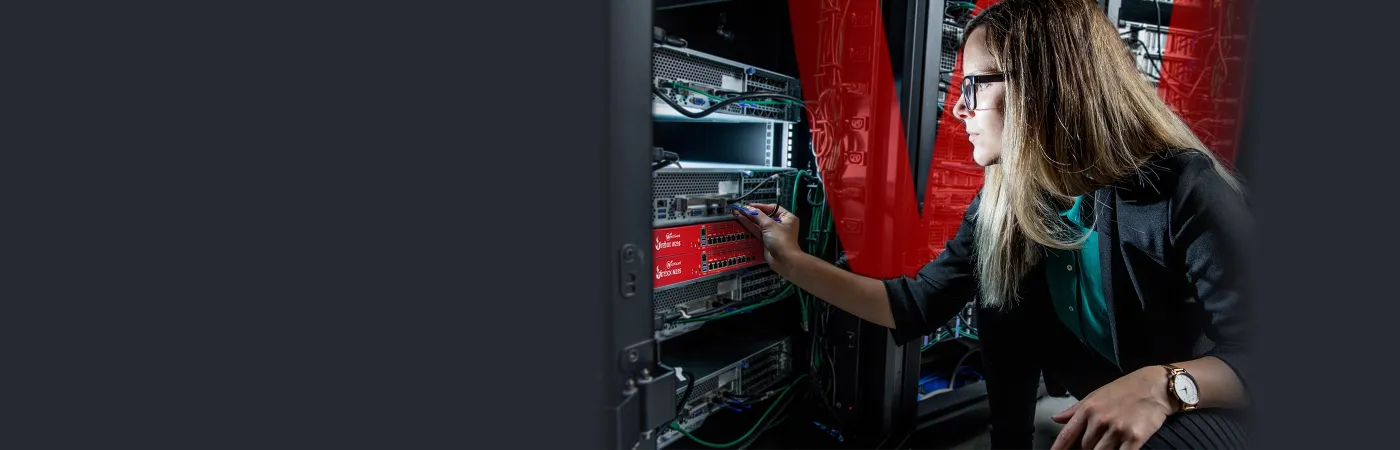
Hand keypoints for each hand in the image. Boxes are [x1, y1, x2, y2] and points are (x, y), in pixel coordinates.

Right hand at [731, 203, 801, 274]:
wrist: (783, 260)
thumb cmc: (780, 239)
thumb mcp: (769, 224)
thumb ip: (758, 215)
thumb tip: (748, 208)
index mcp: (786, 217)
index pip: (772, 208)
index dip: (760, 206)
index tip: (748, 205)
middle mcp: (780, 224)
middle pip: (765, 216)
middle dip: (753, 213)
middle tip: (740, 209)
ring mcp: (773, 233)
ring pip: (759, 224)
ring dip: (749, 219)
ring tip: (737, 213)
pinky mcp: (766, 240)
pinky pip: (757, 231)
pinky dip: (749, 226)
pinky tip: (741, 220)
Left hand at [1050, 366, 1174, 449]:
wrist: (1155, 386)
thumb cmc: (1125, 390)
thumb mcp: (1096, 395)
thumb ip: (1075, 410)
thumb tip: (1056, 419)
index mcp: (1088, 409)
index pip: (1067, 435)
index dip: (1058, 448)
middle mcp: (1100, 420)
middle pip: (1084, 448)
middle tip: (1088, 448)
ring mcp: (1117, 430)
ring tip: (1104, 447)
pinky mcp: (1135, 438)